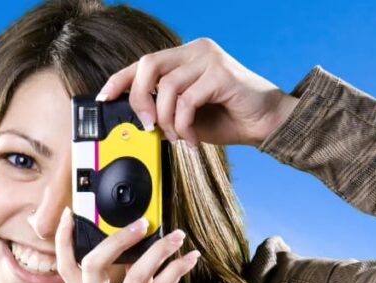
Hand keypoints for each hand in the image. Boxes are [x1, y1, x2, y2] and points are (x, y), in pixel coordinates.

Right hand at [55, 207, 199, 282]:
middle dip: (117, 238)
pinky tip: (189, 260)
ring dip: (160, 251)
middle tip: (142, 223)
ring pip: (135, 274)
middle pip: (93, 265)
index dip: (64, 240)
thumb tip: (145, 250)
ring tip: (178, 237)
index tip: (70, 213)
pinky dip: (177, 270)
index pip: (66, 269)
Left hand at [96, 37, 299, 147]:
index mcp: (187, 56)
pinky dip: (184, 125)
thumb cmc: (233, 118)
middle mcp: (197, 50)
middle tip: (149, 126)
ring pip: (167, 87)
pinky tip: (193, 139)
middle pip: (148, 65)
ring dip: (167, 120)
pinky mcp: (220, 73)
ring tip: (178, 137)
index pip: (143, 63)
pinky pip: (187, 100)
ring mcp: (209, 59)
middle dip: (139, 99)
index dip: (119, 80)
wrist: (272, 123)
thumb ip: (166, 112)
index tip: (104, 99)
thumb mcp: (190, 117)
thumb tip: (138, 122)